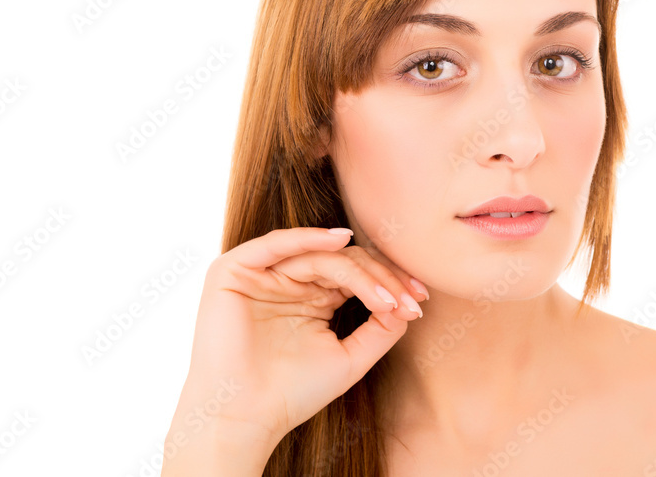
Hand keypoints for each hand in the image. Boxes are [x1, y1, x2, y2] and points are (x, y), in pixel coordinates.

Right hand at [167, 227, 427, 454]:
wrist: (245, 417)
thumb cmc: (292, 393)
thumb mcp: (350, 357)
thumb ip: (380, 328)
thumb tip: (410, 304)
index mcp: (312, 296)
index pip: (356, 274)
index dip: (390, 283)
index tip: (420, 302)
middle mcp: (288, 280)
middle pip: (344, 261)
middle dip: (382, 278)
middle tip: (409, 301)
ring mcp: (261, 273)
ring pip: (320, 255)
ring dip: (360, 272)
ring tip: (387, 297)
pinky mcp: (235, 269)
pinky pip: (277, 244)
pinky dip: (309, 238)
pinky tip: (341, 240)